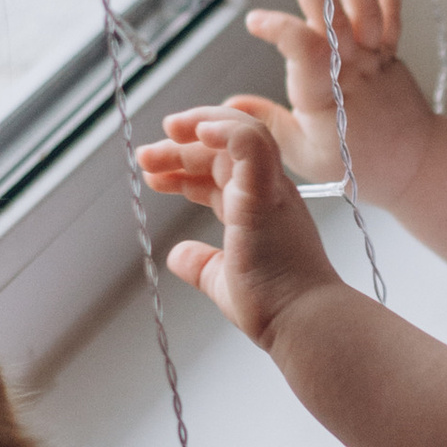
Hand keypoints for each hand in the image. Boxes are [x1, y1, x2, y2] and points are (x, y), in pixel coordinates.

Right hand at [138, 0, 434, 208]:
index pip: (303, 54)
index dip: (279, 31)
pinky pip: (391, 15)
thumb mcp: (299, 152)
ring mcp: (375, 59)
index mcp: (325, 97)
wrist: (410, 165)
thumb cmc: (350, 162)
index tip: (254, 20)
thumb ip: (265, 121)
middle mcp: (352, 72)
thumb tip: (226, 106)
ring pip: (365, 11)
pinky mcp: (390, 53)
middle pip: (332, 21)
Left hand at [160, 105, 344, 354]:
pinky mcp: (267, 190)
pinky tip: (198, 131)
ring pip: (240, 131)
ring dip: (199, 125)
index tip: (154, 177)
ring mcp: (269, 188)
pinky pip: (251, 141)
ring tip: (166, 131)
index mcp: (257, 209)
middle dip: (179, 148)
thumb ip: (201, 264)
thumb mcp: (223, 280)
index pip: (219, 173)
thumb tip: (177, 255)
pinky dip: (225, 128)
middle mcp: (266, 192)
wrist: (301, 320)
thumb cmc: (273, 306)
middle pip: (221, 150)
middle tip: (146, 156)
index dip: (184, 170)